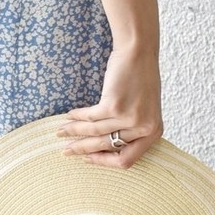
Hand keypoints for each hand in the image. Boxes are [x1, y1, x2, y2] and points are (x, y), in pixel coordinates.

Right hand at [54, 44, 161, 168]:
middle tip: (66, 150)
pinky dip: (77, 117)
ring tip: (61, 132)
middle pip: (107, 148)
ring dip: (74, 132)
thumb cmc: (141, 78)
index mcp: (153, 132)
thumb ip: (132, 129)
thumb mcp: (144, 108)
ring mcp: (129, 118)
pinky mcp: (114, 106)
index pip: (126, 160)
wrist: (139, 52)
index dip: (103, 162)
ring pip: (94, 133)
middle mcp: (143, 128)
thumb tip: (102, 147)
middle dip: (82, 150)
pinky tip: (69, 115)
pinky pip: (90, 117)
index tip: (88, 158)